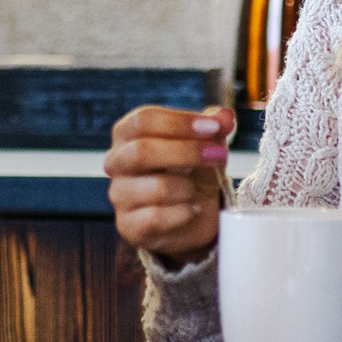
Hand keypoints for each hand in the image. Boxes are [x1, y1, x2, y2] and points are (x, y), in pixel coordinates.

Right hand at [105, 104, 234, 262]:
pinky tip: (193, 209)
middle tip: (218, 156)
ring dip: (189, 187)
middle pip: (141, 151)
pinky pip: (156, 218)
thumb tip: (225, 115)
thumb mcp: (204, 144)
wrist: (189, 217)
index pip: (143, 120)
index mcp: (127, 134)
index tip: (213, 128)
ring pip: (155, 187)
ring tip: (200, 189)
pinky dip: (183, 212)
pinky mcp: (128, 226)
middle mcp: (117, 163)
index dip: (179, 122)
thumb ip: (213, 126)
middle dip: (187, 152)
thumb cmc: (190, 172)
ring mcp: (120, 196)